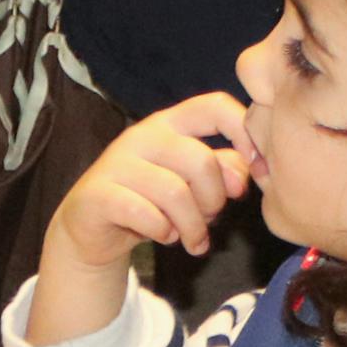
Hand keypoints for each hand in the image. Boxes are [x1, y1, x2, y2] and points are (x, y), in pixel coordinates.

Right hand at [28, 92, 261, 344]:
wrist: (91, 227)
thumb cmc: (150, 200)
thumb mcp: (191, 182)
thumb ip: (223, 169)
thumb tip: (247, 168)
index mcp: (170, 123)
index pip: (215, 106)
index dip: (244, 132)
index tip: (255, 168)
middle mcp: (143, 135)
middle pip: (200, 160)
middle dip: (214, 200)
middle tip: (209, 220)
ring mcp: (117, 162)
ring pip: (175, 192)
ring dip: (193, 226)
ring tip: (192, 240)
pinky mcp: (99, 193)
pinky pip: (146, 213)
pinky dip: (163, 232)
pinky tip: (163, 237)